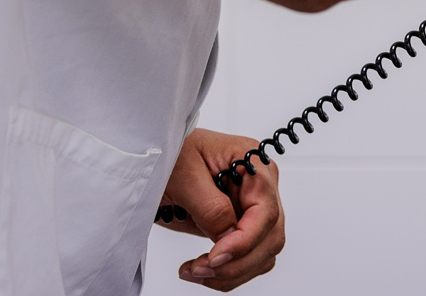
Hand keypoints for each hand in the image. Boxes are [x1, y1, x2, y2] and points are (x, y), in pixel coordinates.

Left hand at [155, 128, 284, 288]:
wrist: (154, 159)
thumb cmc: (171, 153)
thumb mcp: (185, 175)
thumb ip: (211, 206)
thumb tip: (228, 237)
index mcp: (253, 166)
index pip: (266, 212)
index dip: (244, 241)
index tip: (215, 257)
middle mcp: (260, 187)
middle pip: (270, 237)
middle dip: (237, 262)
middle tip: (200, 269)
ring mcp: (251, 208)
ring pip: (262, 254)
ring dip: (232, 272)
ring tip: (195, 270)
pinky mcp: (238, 227)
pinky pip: (246, 258)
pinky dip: (226, 272)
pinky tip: (200, 269)